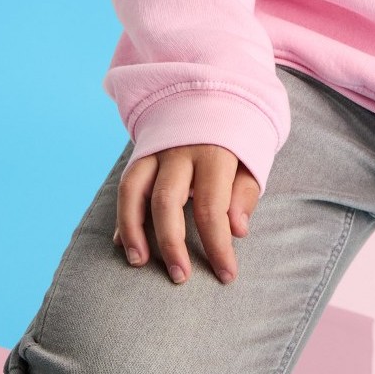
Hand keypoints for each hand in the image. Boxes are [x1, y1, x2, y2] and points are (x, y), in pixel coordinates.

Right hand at [113, 144, 260, 285]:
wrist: (213, 96)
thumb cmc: (236, 139)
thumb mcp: (252, 161)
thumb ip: (244, 194)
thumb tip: (238, 230)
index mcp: (214, 153)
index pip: (212, 207)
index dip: (218, 245)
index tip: (226, 275)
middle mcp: (180, 152)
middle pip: (166, 201)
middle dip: (171, 243)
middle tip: (180, 277)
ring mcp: (156, 151)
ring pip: (134, 191)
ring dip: (133, 230)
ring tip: (139, 262)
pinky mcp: (140, 155)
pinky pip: (125, 186)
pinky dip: (123, 217)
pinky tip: (125, 244)